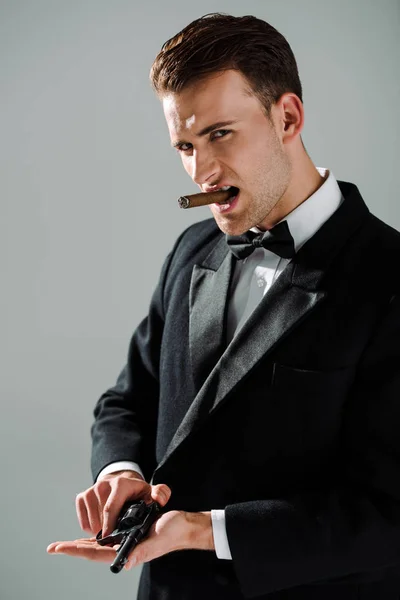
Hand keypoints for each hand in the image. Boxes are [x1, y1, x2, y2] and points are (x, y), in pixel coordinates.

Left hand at [47, 509, 213, 568]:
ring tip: (64, 545)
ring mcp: (126, 543)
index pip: (96, 553)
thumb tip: (125, 562)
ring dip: (80, 545)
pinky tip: (88, 537)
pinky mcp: (130, 535)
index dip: (76, 550)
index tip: (60, 548)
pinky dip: (95, 538)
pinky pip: (108, 538)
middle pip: (92, 551)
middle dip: (73, 549)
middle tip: (53, 547)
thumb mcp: (157, 538)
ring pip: (98, 546)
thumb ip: (142, 550)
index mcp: (128, 552)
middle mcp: (124, 550)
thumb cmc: (173, 531)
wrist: (184, 525)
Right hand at [70, 470, 170, 537]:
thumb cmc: (138, 493)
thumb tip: (159, 499)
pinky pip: (83, 522)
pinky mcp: (82, 497)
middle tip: (116, 540)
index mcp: (121, 484)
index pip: (110, 508)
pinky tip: (102, 528)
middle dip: (107, 533)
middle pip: (99, 518)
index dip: (109, 526)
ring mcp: (91, 490)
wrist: (123, 483)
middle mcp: (103, 485)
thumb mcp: (151, 492)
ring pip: (90, 522)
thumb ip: (160, 494)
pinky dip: (90, 529)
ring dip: (99, 533)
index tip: (110, 540)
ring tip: (112, 533)